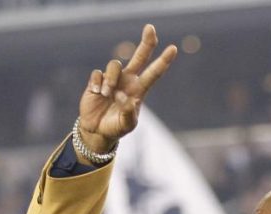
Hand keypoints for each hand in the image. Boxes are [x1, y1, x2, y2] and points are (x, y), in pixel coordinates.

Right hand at [76, 24, 176, 157]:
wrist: (97, 130)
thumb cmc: (116, 127)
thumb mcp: (127, 125)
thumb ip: (129, 114)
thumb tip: (128, 100)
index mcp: (139, 90)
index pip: (153, 73)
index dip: (163, 61)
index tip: (173, 49)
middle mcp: (127, 81)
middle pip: (139, 56)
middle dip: (146, 42)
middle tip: (151, 27)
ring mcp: (112, 79)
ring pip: (114, 65)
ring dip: (111, 81)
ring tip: (107, 96)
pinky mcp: (97, 80)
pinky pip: (98, 74)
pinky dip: (98, 85)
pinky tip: (97, 94)